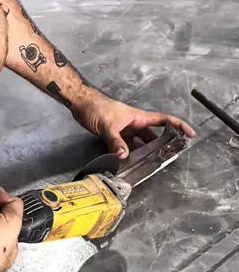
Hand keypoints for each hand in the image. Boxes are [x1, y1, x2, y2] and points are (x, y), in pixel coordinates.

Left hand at [73, 87, 195, 158]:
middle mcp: (135, 124)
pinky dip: (129, 155)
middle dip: (163, 146)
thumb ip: (116, 141)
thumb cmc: (97, 109)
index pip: (164, 120)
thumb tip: (124, 157)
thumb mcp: (108, 125)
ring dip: (144, 154)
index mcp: (139, 117)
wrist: (81, 104)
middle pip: (154, 136)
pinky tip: (129, 165)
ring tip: (151, 167)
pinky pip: (127, 147)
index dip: (179, 126)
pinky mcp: (116, 136)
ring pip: (140, 144)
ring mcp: (126, 130)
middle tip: (170, 159)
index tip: (191, 134)